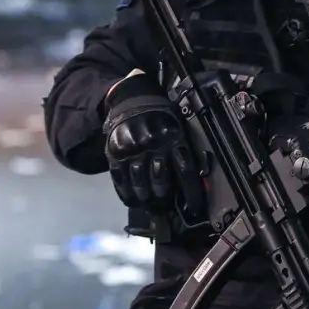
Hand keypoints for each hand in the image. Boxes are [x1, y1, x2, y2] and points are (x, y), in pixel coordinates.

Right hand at [102, 73, 201, 212]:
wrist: (132, 98)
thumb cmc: (159, 119)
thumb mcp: (176, 129)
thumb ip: (180, 152)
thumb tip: (189, 187)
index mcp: (173, 137)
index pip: (185, 171)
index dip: (191, 194)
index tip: (194, 209)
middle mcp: (152, 143)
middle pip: (160, 181)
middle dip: (164, 200)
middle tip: (165, 209)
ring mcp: (131, 148)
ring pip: (139, 184)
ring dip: (145, 200)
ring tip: (149, 207)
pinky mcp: (114, 152)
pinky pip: (120, 180)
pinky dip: (126, 194)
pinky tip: (132, 200)